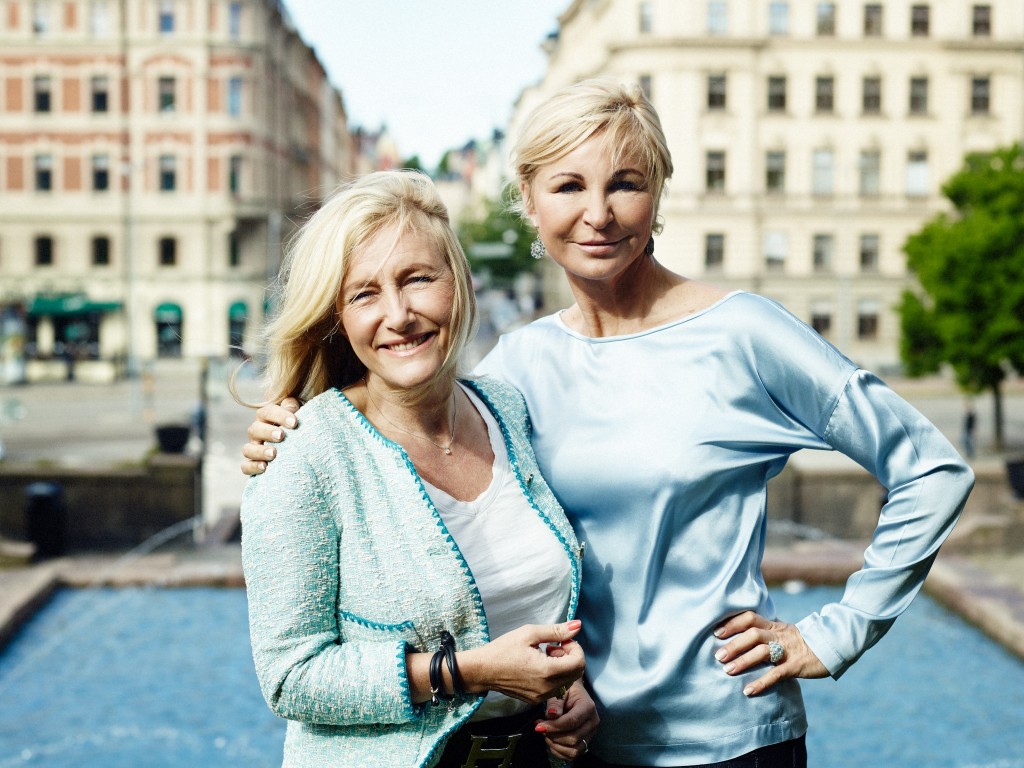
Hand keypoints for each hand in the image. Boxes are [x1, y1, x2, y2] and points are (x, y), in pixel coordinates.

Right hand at [240, 398, 300, 475]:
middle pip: (255, 430)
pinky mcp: (253, 464)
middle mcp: (257, 432)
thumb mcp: (298, 411)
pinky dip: (253, 467)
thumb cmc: (297, 425)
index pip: (268, 412)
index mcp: (266, 417)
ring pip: (248, 449)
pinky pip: (246, 466)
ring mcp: (254, 448)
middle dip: (267, 432)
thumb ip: (292, 406)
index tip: (294, 422)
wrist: (299, 444)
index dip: (280, 416)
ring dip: (259, 451)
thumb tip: (290, 407)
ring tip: (273, 454)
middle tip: (281, 436)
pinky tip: (265, 467)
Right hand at [459, 621, 585, 704]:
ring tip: (544, 655)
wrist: (482, 670)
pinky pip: (555, 688)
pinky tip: (539, 666)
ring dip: (563, 666)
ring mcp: (541, 696)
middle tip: (553, 647)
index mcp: (547, 671)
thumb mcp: (529, 633)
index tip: (562, 641)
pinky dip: (554, 676)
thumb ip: (556, 631)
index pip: (579, 662)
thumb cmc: (503, 649)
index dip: (575, 648)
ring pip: (567, 681)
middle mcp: (547, 688)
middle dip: (570, 657)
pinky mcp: (536, 700)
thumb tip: (578, 625)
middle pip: (576, 673)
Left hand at [536, 679, 598, 762]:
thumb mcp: (559, 690)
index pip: (572, 721)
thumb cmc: (566, 690)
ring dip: (556, 745)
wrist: (573, 692)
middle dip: (553, 736)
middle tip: (541, 727)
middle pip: (573, 738)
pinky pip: (572, 755)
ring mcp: (590, 734)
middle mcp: (592, 722)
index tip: (538, 726)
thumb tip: (552, 715)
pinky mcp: (585, 742)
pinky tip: (551, 740)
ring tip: (546, 734)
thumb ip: (555, 702)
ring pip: (574, 750)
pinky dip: (559, 751)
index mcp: (588, 707)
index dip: (554, 726)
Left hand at [713, 611, 827, 695]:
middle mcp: (779, 635)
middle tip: (717, 656)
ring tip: (727, 670)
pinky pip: (776, 674)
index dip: (732, 623)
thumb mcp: (783, 631)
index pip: (750, 618)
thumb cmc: (803, 641)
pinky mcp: (796, 666)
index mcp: (774, 625)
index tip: (716, 632)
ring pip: (762, 652)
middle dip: (734, 644)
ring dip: (743, 661)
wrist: (832, 646)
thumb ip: (766, 632)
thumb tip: (742, 635)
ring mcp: (787, 650)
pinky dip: (761, 682)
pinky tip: (748, 691)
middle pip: (753, 634)